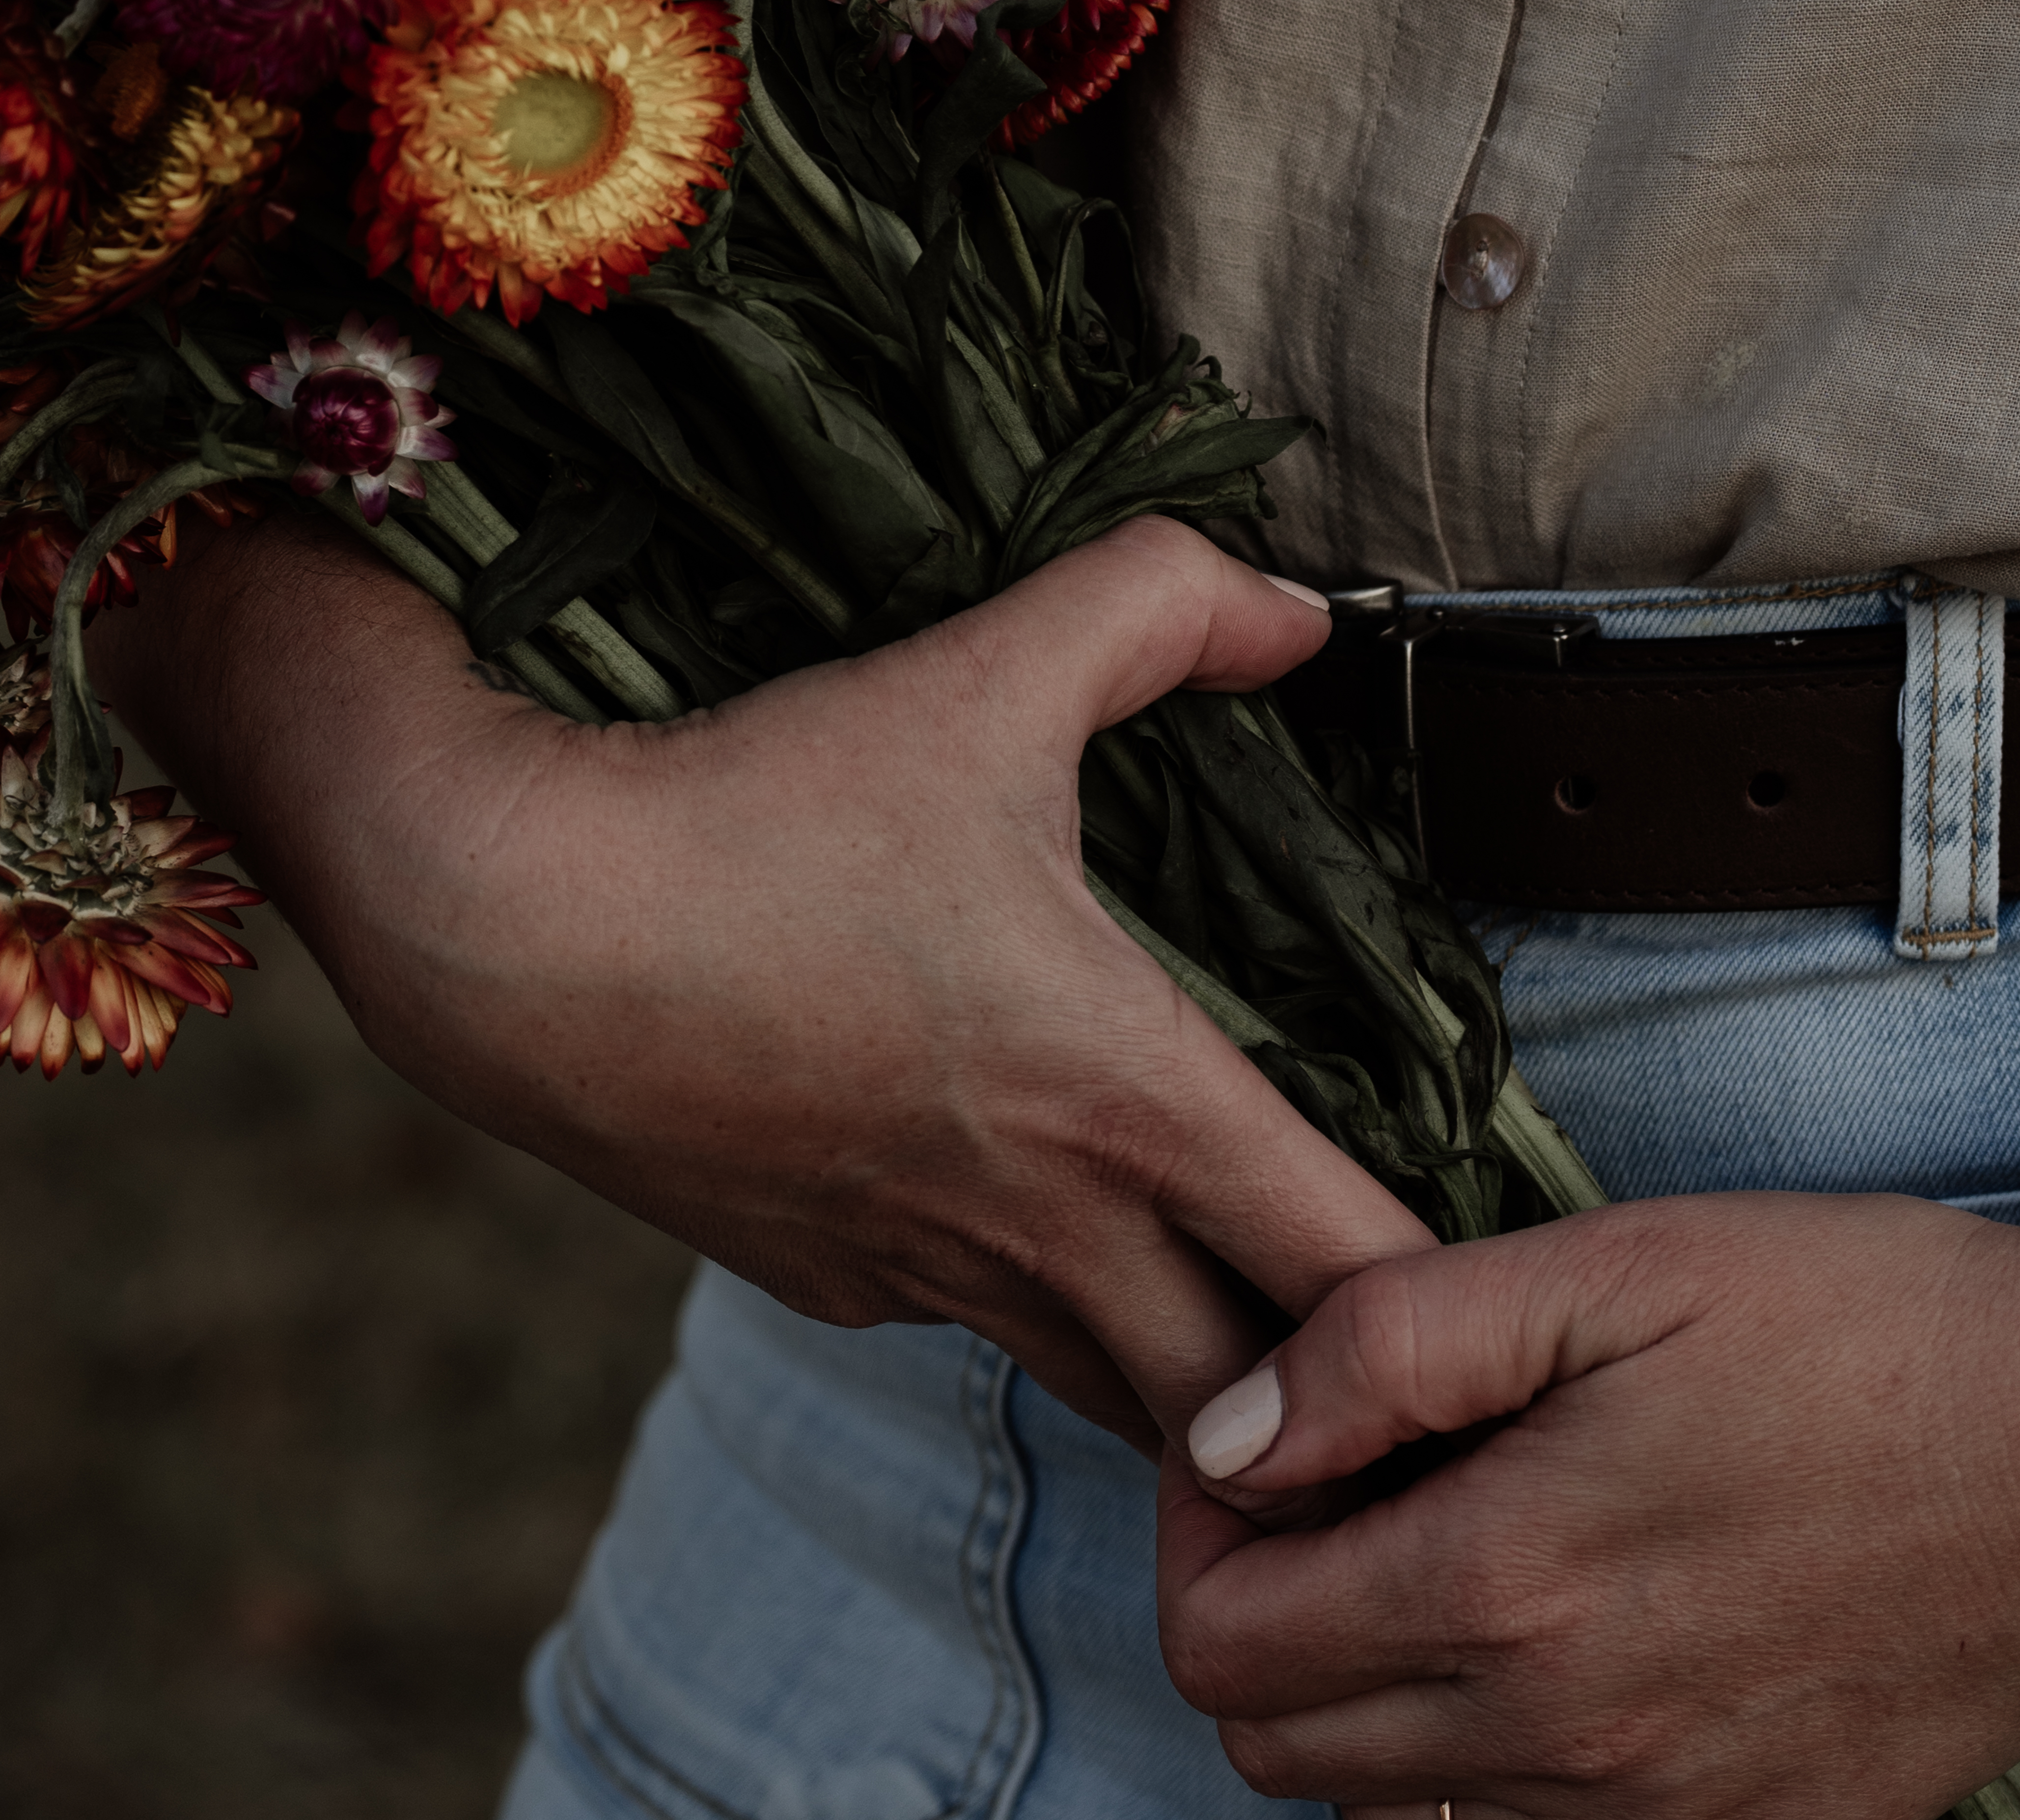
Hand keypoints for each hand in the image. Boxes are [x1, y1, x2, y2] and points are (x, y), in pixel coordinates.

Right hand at [96, 507, 1426, 1448]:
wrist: (518, 925)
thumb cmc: (757, 805)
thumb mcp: (977, 671)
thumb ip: (1159, 608)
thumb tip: (1305, 608)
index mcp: (1126, 1103)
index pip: (1364, 1288)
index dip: (1455, 1322)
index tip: (1501, 1313)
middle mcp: (1048, 1229)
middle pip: (1264, 1411)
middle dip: (1342, 1409)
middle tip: (1393, 1354)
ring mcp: (931, 1276)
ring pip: (1123, 1395)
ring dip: (1195, 1379)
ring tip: (1248, 1331)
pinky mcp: (834, 1280)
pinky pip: (977, 1328)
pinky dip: (1035, 1307)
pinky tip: (1026, 1222)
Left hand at [1159, 1190, 2019, 1816]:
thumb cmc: (1850, 1331)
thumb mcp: (1602, 1270)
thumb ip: (1384, 1348)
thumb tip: (1231, 1432)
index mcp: (1508, 1588)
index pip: (1220, 1642)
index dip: (1200, 1530)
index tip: (1258, 1440)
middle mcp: (1565, 1740)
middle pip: (1278, 1746)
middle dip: (1260, 1612)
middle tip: (1336, 1485)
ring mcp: (1658, 1817)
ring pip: (1390, 1811)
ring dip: (1366, 1689)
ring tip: (1437, 1544)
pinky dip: (1487, 1754)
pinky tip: (1545, 1622)